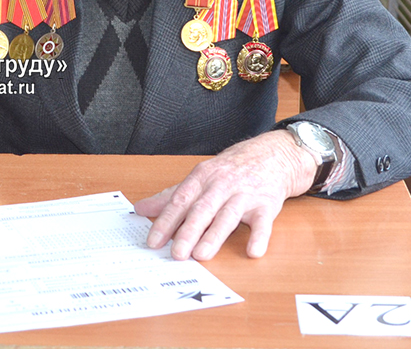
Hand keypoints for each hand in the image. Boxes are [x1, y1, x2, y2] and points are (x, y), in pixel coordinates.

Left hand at [134, 130, 315, 260]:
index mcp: (202, 177)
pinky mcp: (266, 205)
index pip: (180, 200)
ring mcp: (245, 194)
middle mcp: (222, 184)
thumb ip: (170, 196)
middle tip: (177, 254)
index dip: (165, 221)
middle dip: (188, 231)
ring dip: (215, 235)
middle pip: (202, 209)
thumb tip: (140, 208)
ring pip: (228, 216)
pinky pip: (263, 222)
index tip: (153, 241)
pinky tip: (253, 252)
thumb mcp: (199, 178)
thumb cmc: (230, 170)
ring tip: (202, 255)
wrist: (270, 156)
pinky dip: (260, 237)